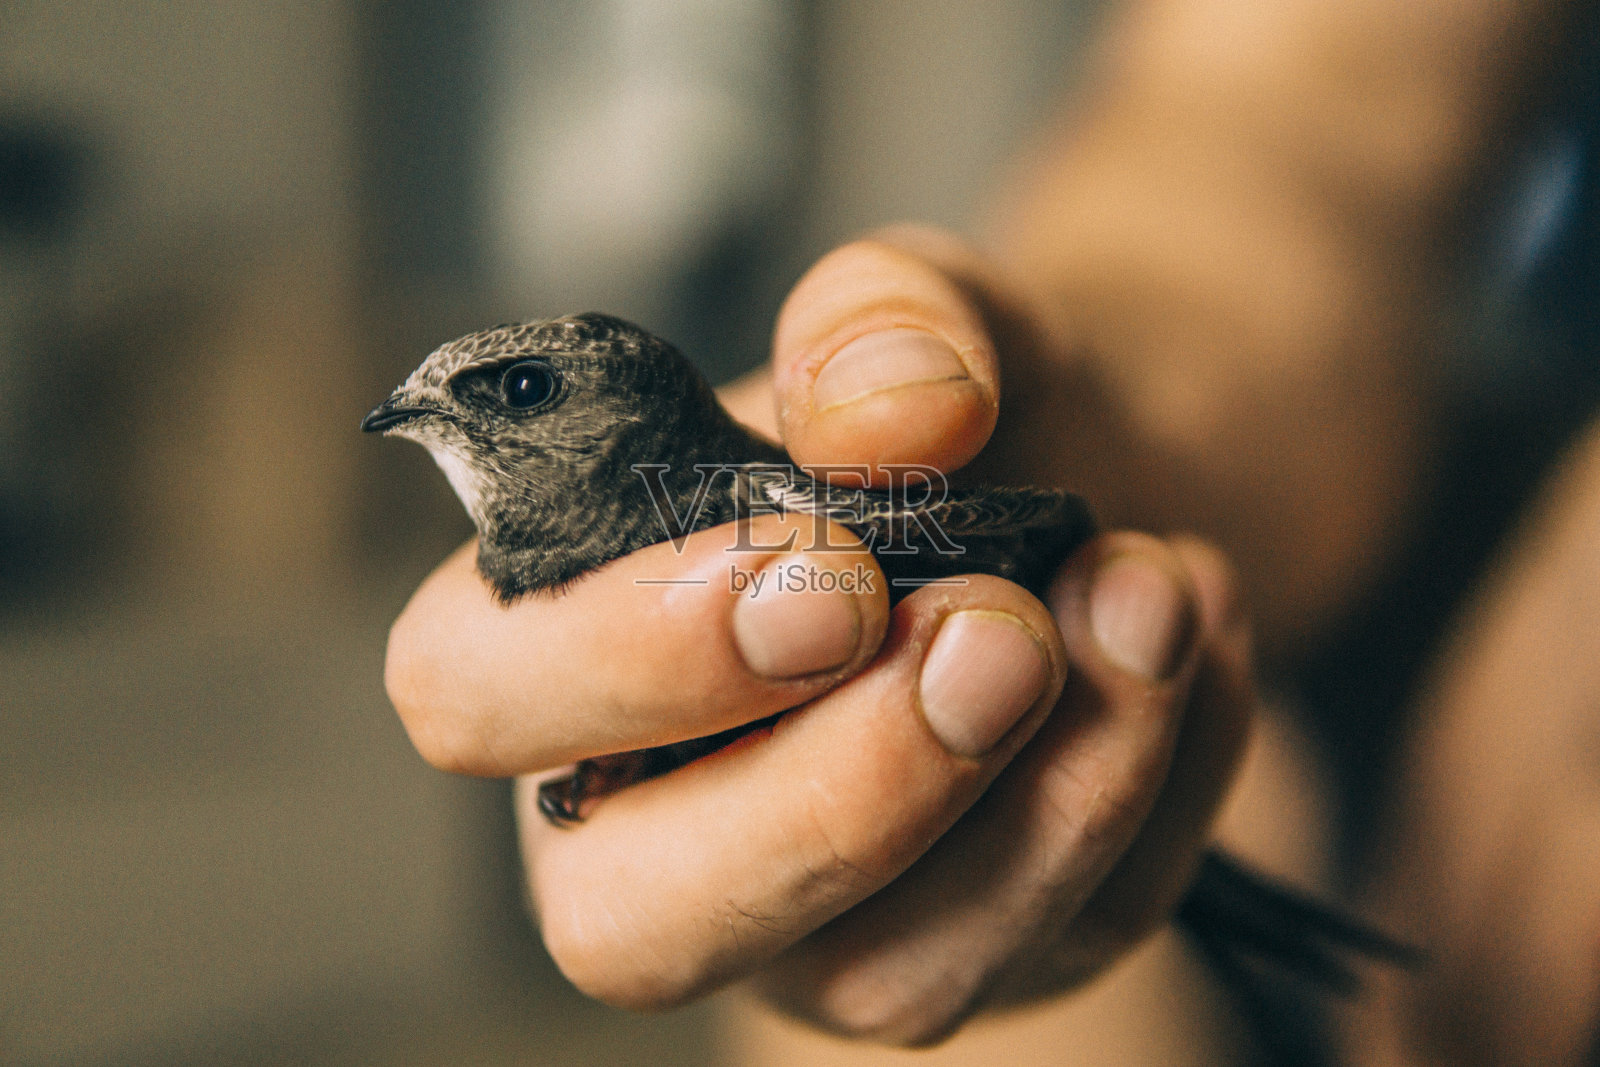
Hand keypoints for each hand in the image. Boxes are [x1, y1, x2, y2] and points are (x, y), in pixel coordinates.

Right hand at [383, 229, 1254, 1044]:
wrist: (1114, 473)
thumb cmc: (957, 408)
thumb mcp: (922, 310)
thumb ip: (884, 318)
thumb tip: (897, 413)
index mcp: (575, 647)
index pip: (475, 699)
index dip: (622, 659)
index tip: (826, 567)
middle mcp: (665, 817)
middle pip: (638, 927)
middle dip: (836, 793)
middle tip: (997, 632)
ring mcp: (824, 919)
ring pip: (883, 980)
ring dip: (1045, 794)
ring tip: (1144, 590)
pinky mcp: (985, 952)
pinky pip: (1070, 937)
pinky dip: (1160, 780)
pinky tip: (1190, 636)